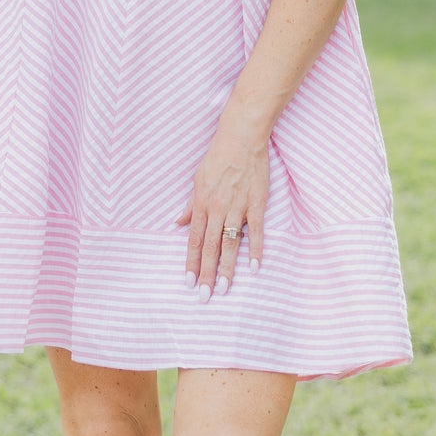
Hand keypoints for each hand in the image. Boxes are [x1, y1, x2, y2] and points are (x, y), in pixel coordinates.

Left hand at [176, 116, 268, 298]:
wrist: (241, 138)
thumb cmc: (218, 157)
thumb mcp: (197, 180)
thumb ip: (191, 205)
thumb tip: (179, 223)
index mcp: (202, 204)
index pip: (194, 240)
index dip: (192, 262)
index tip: (189, 282)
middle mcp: (218, 209)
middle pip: (210, 247)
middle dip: (207, 274)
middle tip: (205, 296)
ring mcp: (238, 207)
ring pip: (230, 243)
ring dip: (227, 268)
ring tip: (224, 289)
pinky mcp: (256, 203)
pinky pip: (256, 231)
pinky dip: (255, 249)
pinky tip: (254, 267)